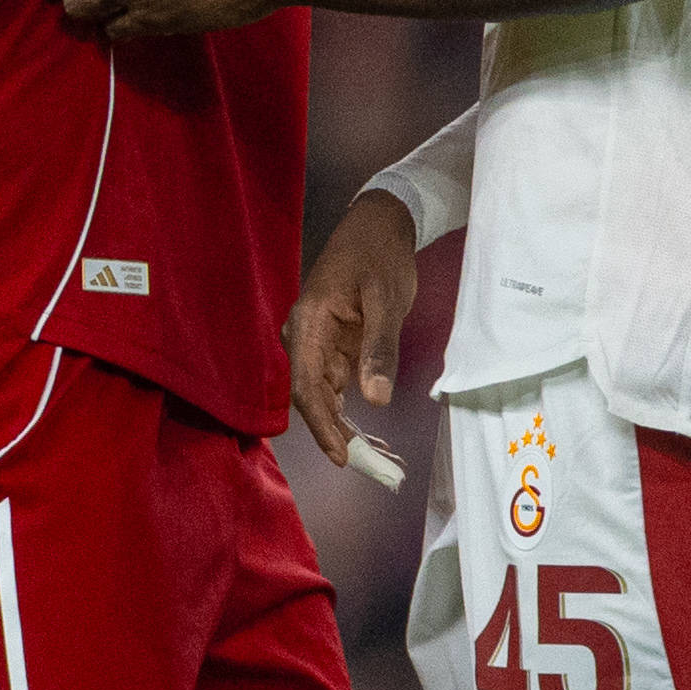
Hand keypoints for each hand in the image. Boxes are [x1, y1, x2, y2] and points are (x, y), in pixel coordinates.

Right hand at [287, 191, 420, 465]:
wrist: (379, 225)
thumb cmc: (380, 256)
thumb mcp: (386, 301)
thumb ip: (379, 349)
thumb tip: (376, 399)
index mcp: (308, 323)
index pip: (306, 385)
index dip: (321, 425)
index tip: (341, 455)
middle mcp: (304, 336)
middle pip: (310, 394)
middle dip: (330, 431)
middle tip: (358, 464)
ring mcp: (316, 341)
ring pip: (320, 392)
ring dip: (337, 423)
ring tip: (362, 455)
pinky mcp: (332, 344)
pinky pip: (332, 382)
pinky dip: (344, 407)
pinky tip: (359, 430)